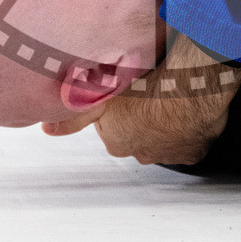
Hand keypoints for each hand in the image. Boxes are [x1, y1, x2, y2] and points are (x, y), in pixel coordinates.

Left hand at [42, 36, 240, 165]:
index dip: (120, 106)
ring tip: (170, 95)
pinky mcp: (194, 151)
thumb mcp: (101, 97)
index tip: (129, 90)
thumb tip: (46, 129)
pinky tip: (188, 106)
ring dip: (167, 121)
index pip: (113, 126)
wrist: (187, 89)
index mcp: (116, 140)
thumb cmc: (145, 88)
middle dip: (142, 116)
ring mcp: (169, 153)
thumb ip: (73, 116)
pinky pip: (191, 140)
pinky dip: (190, 126)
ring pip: (165, 137)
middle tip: (149, 90)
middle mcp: (141, 153)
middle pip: (138, 134)